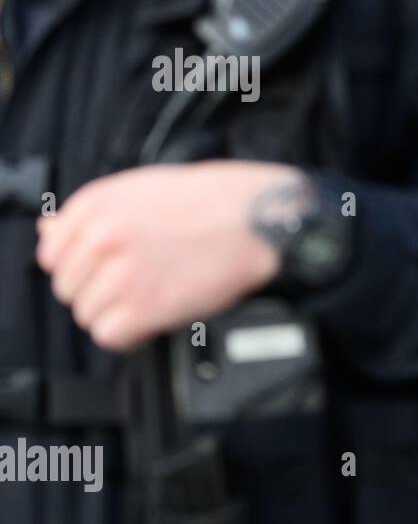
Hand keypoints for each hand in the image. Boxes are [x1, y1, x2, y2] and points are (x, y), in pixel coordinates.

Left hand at [35, 161, 303, 351]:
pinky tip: (151, 320)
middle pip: (68, 286)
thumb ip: (94, 212)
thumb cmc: (217, 200)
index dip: (79, 266)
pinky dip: (129, 334)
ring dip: (117, 314)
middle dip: (98, 291)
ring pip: (88, 314)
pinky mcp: (146, 307)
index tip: (101, 271)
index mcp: (99, 205)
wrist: (262, 219)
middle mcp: (103, 237)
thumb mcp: (146, 188)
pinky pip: (111, 335)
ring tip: (151, 301)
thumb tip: (50, 232)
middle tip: (136, 286)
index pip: (53, 251)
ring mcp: (122, 273)